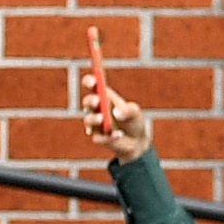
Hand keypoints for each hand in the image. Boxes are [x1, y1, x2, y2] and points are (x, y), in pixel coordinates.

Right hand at [81, 31, 151, 163]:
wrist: (136, 145)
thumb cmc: (136, 124)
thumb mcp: (136, 114)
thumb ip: (130, 111)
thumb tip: (118, 112)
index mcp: (107, 95)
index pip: (95, 83)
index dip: (91, 77)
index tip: (91, 77)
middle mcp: (99, 107)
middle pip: (87, 99)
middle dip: (90, 99)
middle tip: (96, 102)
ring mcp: (96, 122)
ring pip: (87, 118)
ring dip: (95, 120)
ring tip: (105, 123)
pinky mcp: (97, 136)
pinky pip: (95, 135)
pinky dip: (105, 137)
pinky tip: (113, 137)